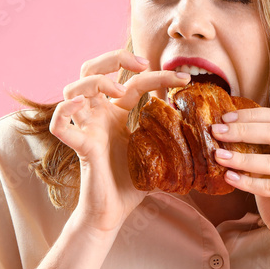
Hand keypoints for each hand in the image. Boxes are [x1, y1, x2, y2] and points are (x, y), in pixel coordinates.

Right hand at [49, 49, 189, 232]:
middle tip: (142, 64)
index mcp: (119, 113)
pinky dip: (65, 112)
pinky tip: (80, 106)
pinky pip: (60, 125)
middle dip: (116, 56)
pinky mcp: (81, 146)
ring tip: (117, 89)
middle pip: (94, 69)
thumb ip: (176, 140)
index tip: (185, 78)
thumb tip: (209, 136)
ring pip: (74, 88)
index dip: (160, 74)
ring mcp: (88, 128)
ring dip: (95, 80)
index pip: (136, 81)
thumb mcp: (161, 154)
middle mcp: (100, 114)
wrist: (114, 212)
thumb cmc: (133, 183)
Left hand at [211, 108, 269, 263]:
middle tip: (217, 131)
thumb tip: (227, 130)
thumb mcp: (269, 173)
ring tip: (218, 156)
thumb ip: (259, 152)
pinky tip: (230, 178)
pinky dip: (248, 182)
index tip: (225, 118)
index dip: (251, 116)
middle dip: (244, 130)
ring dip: (242, 158)